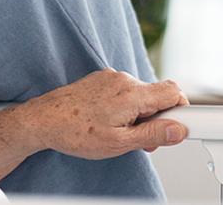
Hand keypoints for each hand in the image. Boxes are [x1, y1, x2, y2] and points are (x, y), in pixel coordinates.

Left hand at [0, 68, 186, 181]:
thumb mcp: (118, 143)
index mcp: (131, 94)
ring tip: (120, 133)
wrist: (39, 121)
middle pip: (158, 95)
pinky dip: (125, 107)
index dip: (182, 111)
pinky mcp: (99, 80)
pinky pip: (124, 92)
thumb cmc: (73, 132)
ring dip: (139, 114)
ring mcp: (109, 78)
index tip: (183, 126)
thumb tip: (180, 130)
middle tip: (143, 140)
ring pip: (140, 95)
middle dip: (157, 118)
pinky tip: (108, 122)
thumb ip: (153, 135)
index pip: (174, 93)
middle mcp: (122, 80)